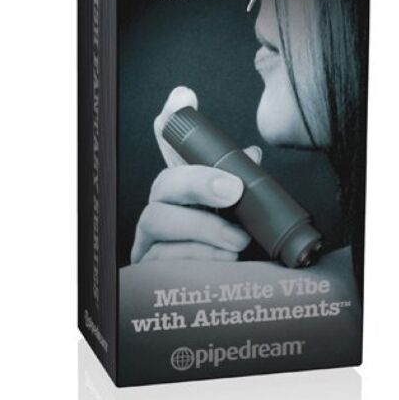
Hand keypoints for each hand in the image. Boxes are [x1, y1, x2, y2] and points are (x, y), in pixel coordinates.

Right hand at [130, 86, 261, 263]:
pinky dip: (197, 255)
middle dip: (197, 181)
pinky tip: (222, 259)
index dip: (171, 120)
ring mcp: (150, 238)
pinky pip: (161, 256)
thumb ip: (242, 187)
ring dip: (203, 228)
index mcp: (188, 192)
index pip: (171, 149)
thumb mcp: (242, 219)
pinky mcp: (147, 268)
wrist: (221, 303)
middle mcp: (164, 208)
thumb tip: (252, 155)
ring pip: (157, 218)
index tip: (184, 96)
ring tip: (236, 240)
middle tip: (233, 192)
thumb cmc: (231, 254)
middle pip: (164, 181)